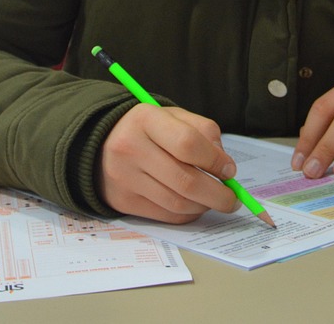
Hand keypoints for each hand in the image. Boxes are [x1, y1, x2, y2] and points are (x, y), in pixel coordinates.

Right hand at [98, 104, 239, 223]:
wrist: (100, 145)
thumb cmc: (148, 130)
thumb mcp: (173, 117)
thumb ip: (203, 132)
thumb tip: (225, 166)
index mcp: (145, 119)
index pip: (188, 143)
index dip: (215, 161)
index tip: (230, 170)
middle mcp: (131, 148)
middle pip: (185, 180)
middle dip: (218, 194)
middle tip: (232, 198)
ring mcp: (125, 177)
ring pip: (177, 203)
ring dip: (204, 206)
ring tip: (216, 201)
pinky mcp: (123, 201)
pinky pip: (166, 215)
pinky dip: (188, 214)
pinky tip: (195, 206)